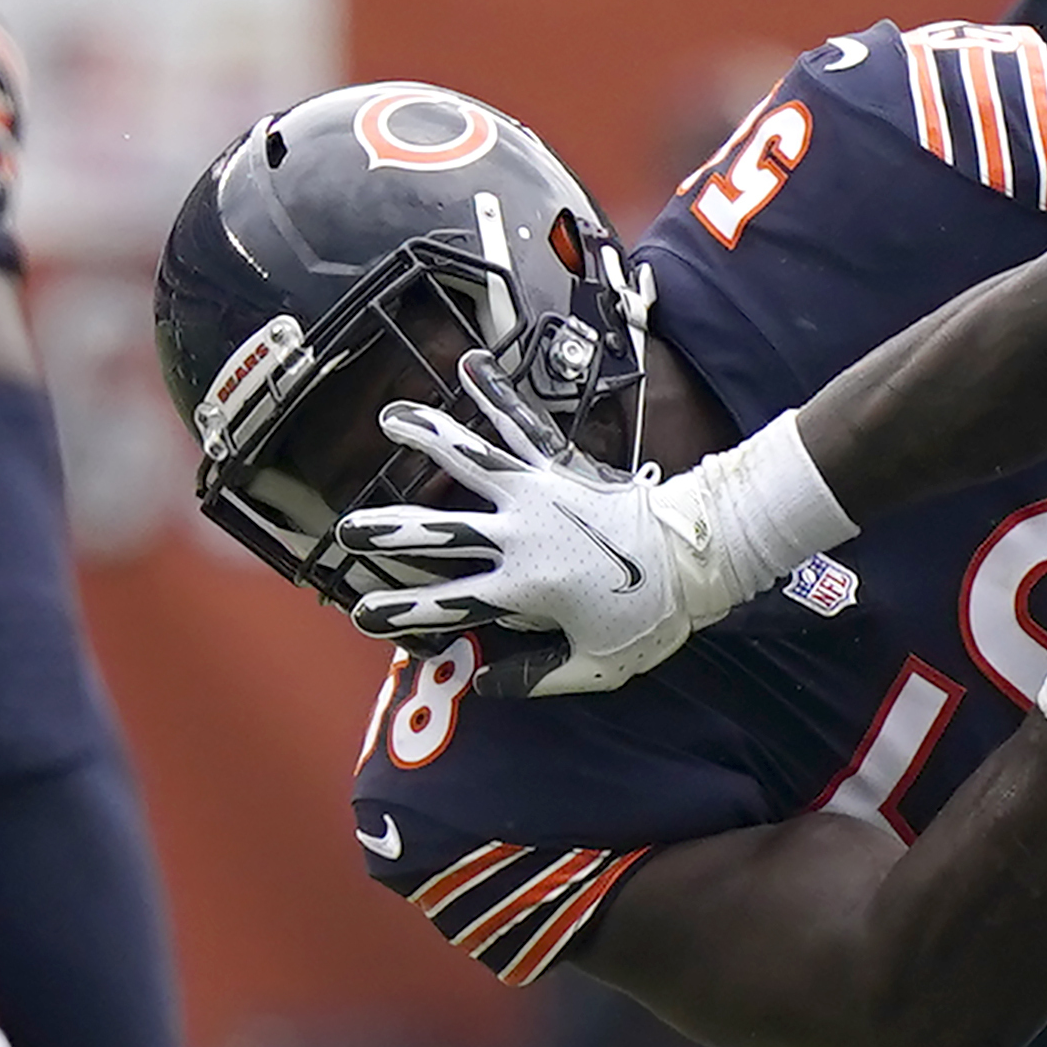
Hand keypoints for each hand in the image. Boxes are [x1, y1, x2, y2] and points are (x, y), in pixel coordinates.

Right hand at [337, 356, 692, 694]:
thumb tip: (481, 683)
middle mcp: (522, 534)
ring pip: (471, 460)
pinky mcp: (564, 465)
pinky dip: (497, 393)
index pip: (448, 603)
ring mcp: (540, 492)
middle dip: (389, 530)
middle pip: (441, 530)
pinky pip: (524, 425)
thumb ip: (536, 678)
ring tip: (390, 417)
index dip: (401, 613)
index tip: (363, 614)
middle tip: (347, 530)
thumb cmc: (653, 617)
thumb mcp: (597, 667)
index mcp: (525, 588)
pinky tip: (471, 363)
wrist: (699, 558)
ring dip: (427, 436)